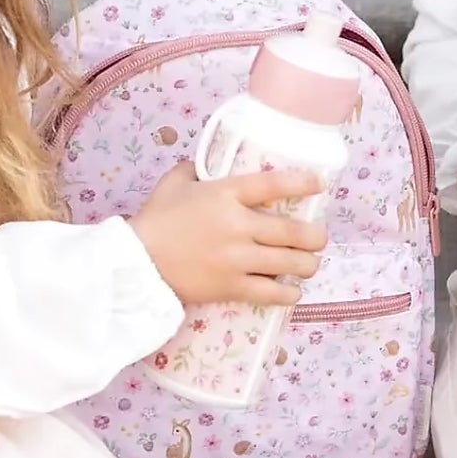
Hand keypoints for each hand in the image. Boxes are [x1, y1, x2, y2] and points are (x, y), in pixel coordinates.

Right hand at [130, 162, 327, 307]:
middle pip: (294, 231)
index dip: (303, 183)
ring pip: (290, 263)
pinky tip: (293, 292)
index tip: (320, 184)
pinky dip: (288, 294)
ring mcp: (237, 259)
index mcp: (226, 195)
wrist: (137, 263)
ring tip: (308, 264)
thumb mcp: (174, 182)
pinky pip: (271, 293)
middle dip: (316, 236)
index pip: (274, 185)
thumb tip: (208, 163)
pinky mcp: (231, 287)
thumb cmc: (155, 220)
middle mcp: (238, 226)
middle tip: (318, 238)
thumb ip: (195, 170)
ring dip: (308, 265)